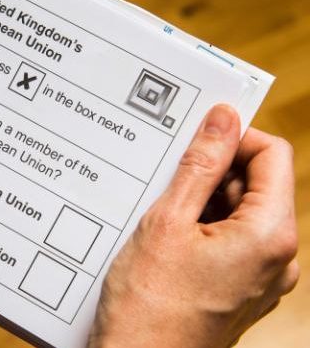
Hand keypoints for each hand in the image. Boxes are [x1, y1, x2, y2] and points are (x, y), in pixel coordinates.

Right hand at [89, 104, 298, 347]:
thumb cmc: (149, 307)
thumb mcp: (167, 222)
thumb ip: (200, 166)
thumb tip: (222, 120)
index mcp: (270, 235)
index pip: (272, 155)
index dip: (234, 137)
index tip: (196, 136)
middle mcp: (278, 258)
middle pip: (257, 184)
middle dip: (212, 171)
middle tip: (166, 175)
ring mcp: (262, 278)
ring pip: (240, 212)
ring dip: (202, 200)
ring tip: (159, 213)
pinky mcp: (242, 290)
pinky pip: (231, 240)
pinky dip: (201, 227)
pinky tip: (165, 236)